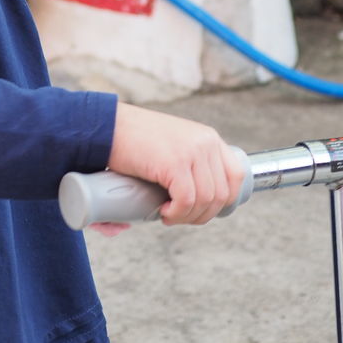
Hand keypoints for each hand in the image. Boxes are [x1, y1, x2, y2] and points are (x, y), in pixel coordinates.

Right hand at [107, 103, 244, 226]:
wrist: (107, 125)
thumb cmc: (133, 141)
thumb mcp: (168, 147)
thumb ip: (176, 170)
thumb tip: (184, 201)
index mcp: (208, 138)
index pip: (235, 176)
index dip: (221, 201)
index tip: (197, 210)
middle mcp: (206, 142)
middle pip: (222, 194)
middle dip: (201, 215)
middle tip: (176, 216)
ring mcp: (192, 151)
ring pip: (205, 201)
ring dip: (187, 217)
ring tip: (166, 214)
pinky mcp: (174, 162)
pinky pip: (188, 200)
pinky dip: (177, 214)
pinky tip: (163, 213)